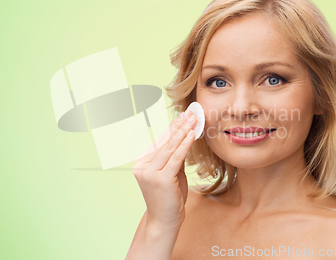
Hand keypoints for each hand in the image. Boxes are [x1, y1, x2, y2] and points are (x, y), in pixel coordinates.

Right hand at [133, 109, 196, 230]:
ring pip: (169, 147)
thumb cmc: (170, 200)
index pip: (160, 142)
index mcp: (142, 163)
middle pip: (164, 141)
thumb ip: (175, 159)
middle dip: (179, 125)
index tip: (184, 115)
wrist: (164, 223)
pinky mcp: (159, 178)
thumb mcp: (172, 175)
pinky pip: (175, 158)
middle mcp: (142, 166)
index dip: (173, 127)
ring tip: (194, 119)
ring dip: (183, 131)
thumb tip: (185, 139)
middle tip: (191, 112)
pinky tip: (191, 134)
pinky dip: (184, 145)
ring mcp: (149, 172)